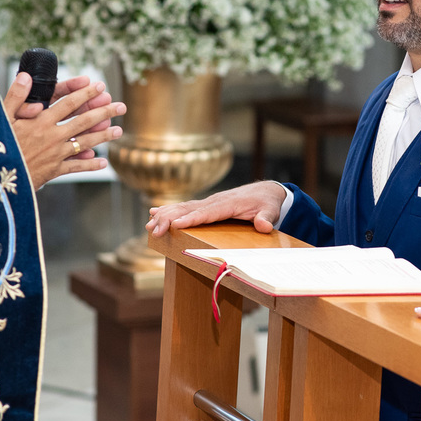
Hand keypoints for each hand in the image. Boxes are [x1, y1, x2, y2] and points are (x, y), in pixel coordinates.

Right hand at [3, 72, 126, 189]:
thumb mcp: (1, 118)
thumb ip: (15, 96)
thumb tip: (26, 76)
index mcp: (40, 121)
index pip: (67, 103)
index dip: (85, 94)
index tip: (99, 86)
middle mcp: (52, 136)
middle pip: (83, 121)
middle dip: (104, 112)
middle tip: (120, 105)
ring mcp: (55, 154)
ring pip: (85, 143)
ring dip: (103, 136)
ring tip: (119, 130)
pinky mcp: (54, 171)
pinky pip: (76, 167)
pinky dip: (90, 164)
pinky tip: (103, 162)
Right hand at [146, 181, 289, 236]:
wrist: (266, 191)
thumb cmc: (267, 203)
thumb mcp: (271, 210)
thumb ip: (266, 218)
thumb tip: (263, 225)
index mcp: (229, 204)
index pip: (208, 212)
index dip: (191, 218)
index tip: (176, 224)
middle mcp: (215, 201)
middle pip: (189, 209)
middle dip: (170, 218)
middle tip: (153, 228)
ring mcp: (209, 202)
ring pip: (183, 207)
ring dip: (165, 215)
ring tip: (148, 224)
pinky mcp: (206, 205)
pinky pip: (185, 207)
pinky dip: (169, 210)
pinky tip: (154, 213)